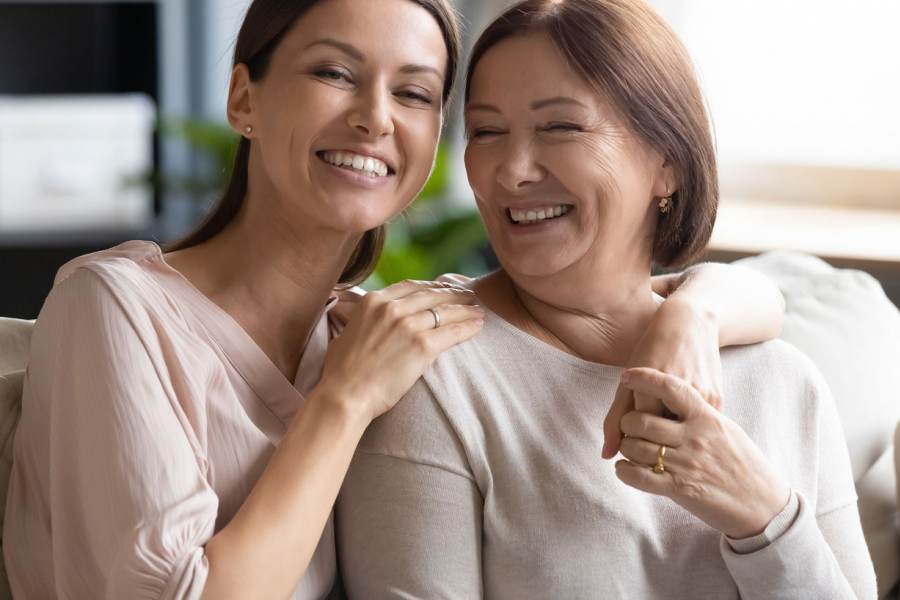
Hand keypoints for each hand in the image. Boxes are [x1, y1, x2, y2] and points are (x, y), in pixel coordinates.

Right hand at [318, 280, 484, 422]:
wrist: (345, 396)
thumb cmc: (341, 372)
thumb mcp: (347, 332)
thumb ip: (365, 320)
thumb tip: (370, 321)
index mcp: (373, 301)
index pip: (410, 287)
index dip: (431, 287)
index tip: (443, 290)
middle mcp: (392, 308)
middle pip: (432, 295)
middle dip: (453, 294)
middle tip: (468, 296)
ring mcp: (408, 325)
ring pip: (446, 312)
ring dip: (466, 310)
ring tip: (478, 310)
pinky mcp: (422, 345)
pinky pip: (453, 332)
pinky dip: (468, 327)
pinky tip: (478, 326)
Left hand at [602, 298, 722, 457]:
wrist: (690, 324)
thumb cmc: (651, 351)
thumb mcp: (629, 381)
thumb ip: (615, 419)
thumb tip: (606, 455)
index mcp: (655, 388)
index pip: (637, 431)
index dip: (630, 436)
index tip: (630, 432)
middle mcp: (682, 393)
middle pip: (660, 438)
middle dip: (649, 443)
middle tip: (646, 436)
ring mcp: (703, 398)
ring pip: (681, 437)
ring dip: (670, 441)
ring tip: (663, 430)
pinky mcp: (718, 401)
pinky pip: (698, 429)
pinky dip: (687, 432)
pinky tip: (681, 424)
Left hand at [614, 367, 789, 538]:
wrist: (765, 504)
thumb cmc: (745, 463)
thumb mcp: (726, 430)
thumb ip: (699, 415)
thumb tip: (671, 399)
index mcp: (707, 417)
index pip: (671, 388)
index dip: (644, 378)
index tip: (627, 374)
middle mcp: (695, 437)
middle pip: (642, 420)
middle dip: (627, 422)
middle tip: (628, 426)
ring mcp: (686, 464)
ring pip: (636, 448)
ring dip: (626, 447)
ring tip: (629, 448)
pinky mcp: (680, 489)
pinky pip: (639, 477)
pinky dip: (624, 471)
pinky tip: (625, 469)